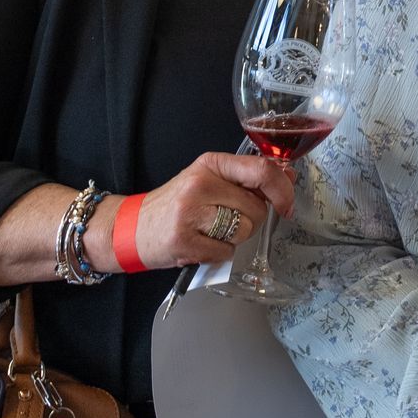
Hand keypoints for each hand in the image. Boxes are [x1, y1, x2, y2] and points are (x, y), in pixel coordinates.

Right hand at [98, 152, 293, 270]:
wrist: (130, 228)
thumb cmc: (175, 204)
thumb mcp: (208, 180)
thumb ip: (245, 178)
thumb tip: (286, 177)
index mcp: (210, 164)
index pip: (261, 170)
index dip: (282, 189)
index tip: (287, 204)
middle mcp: (200, 184)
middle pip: (257, 207)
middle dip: (252, 220)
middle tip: (227, 220)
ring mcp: (191, 213)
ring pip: (244, 230)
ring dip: (235, 237)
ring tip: (211, 231)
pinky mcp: (184, 241)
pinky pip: (226, 252)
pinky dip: (219, 253)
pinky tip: (200, 244)